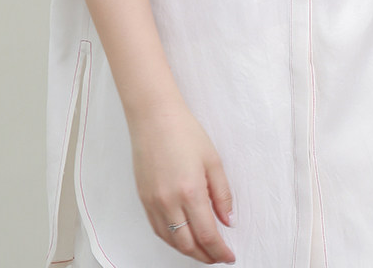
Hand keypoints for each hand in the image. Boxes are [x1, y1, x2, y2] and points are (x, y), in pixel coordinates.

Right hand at [129, 101, 236, 264]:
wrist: (155, 118)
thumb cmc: (185, 133)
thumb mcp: (213, 161)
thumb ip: (222, 194)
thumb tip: (228, 221)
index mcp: (190, 192)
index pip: (207, 234)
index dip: (219, 251)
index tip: (229, 257)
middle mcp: (168, 202)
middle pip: (187, 244)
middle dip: (205, 256)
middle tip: (218, 258)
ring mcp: (153, 202)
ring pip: (170, 241)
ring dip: (188, 251)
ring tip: (203, 252)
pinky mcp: (143, 199)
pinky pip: (157, 229)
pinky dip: (171, 240)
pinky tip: (182, 238)